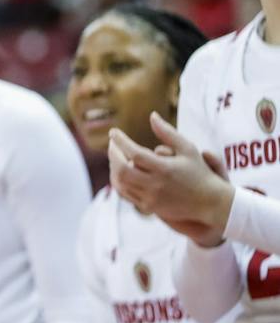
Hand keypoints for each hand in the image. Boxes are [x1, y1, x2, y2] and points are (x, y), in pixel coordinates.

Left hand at [109, 113, 232, 245]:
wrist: (209, 203)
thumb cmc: (200, 172)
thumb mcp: (188, 149)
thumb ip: (168, 133)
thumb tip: (152, 115)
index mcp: (165, 169)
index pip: (135, 154)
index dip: (120, 141)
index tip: (114, 132)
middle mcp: (156, 185)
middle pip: (122, 169)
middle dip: (113, 154)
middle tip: (112, 144)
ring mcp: (151, 198)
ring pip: (120, 183)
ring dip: (113, 167)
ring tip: (115, 155)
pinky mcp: (148, 207)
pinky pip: (125, 194)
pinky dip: (118, 181)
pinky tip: (119, 170)